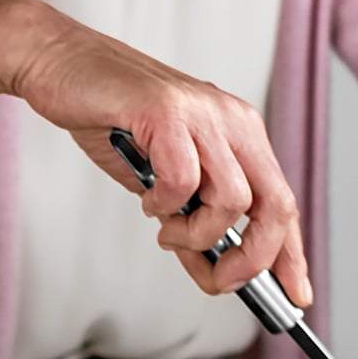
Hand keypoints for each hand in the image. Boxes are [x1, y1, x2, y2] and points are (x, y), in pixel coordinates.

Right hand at [0, 0, 311, 306]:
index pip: (284, 205)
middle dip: (254, 259)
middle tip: (223, 280)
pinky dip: (165, 206)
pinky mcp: (168, 112)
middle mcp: (233, 122)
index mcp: (242, 137)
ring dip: (198, 235)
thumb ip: (196, 226)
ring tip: (168, 231)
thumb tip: (219, 276)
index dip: (293, 257)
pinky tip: (149, 202)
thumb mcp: (166, 185)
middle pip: (276, 206)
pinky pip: (185, 181)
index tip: (296, 295)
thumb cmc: (113, 120)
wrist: (60, 63)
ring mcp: (204, 115)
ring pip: (233, 201)